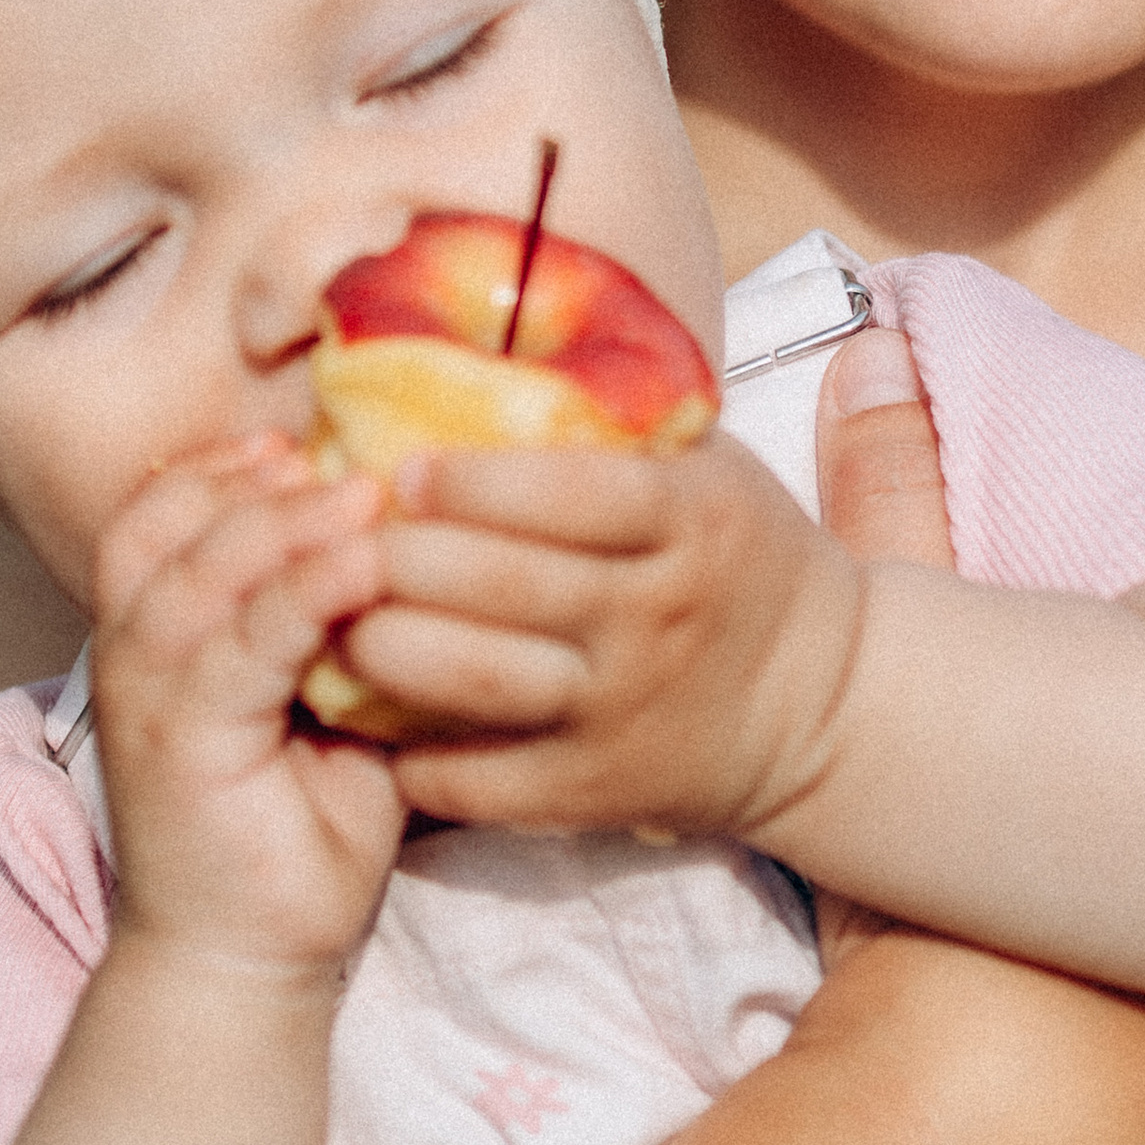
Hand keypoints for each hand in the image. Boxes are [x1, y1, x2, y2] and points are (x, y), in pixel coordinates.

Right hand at [91, 439, 403, 973]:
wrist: (248, 958)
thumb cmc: (295, 834)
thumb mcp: (324, 710)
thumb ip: (342, 631)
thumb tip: (421, 547)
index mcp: (157, 641)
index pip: (159, 519)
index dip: (219, 470)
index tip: (300, 442)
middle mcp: (135, 659)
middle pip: (168, 529)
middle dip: (252, 481)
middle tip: (342, 454)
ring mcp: (150, 702)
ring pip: (200, 575)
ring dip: (284, 525)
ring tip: (365, 494)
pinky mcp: (182, 746)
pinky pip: (242, 646)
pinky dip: (304, 594)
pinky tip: (363, 565)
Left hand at [323, 427, 869, 841]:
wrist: (817, 703)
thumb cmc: (732, 558)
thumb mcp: (706, 471)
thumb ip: (611, 423)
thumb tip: (468, 354)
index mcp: (691, 521)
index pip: (576, 494)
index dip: (478, 482)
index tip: (404, 467)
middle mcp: (656, 617)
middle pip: (505, 586)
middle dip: (400, 557)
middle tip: (335, 535)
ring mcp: (621, 711)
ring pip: (478, 682)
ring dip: (383, 647)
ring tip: (327, 613)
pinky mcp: (593, 791)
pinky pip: (480, 779)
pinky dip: (408, 753)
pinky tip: (366, 714)